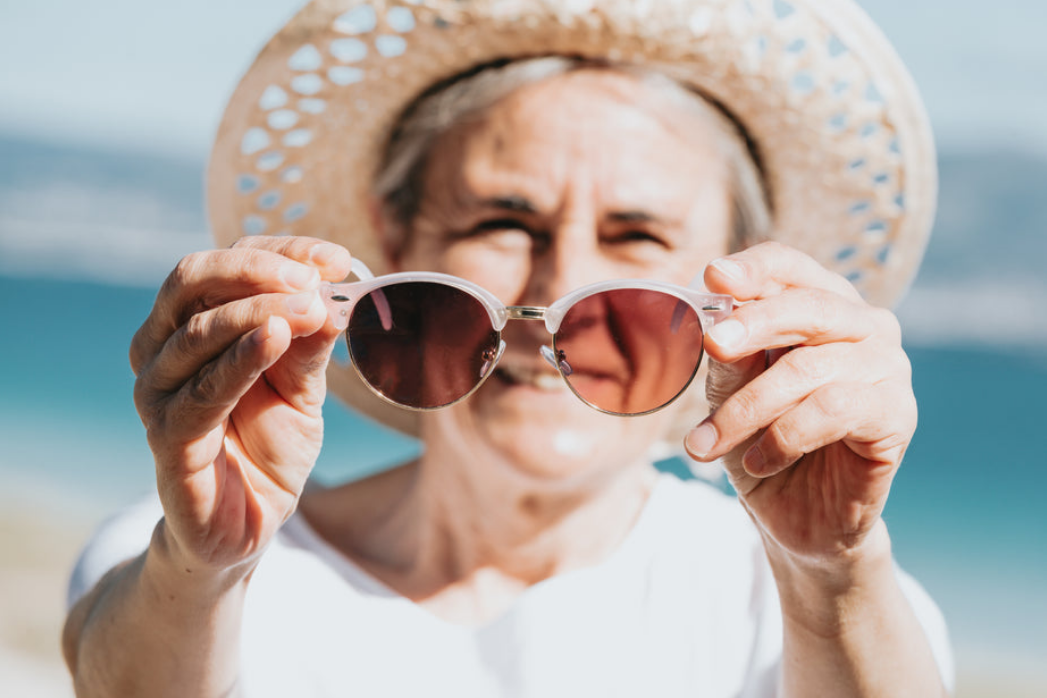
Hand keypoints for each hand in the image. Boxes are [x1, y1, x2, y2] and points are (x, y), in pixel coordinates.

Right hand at [130, 236, 351, 575]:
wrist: (247, 523)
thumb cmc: (268, 446)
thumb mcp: (302, 388)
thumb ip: (311, 346)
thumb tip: (334, 298)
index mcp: (189, 325)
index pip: (224, 265)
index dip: (280, 253)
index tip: (337, 260)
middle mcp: (161, 350)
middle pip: (193, 280)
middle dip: (257, 270)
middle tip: (313, 280)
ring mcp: (158, 393)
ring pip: (198, 330)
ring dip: (259, 310)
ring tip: (311, 307)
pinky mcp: (168, 438)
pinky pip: (203, 389)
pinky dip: (240, 358)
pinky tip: (276, 337)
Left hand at [685, 242, 916, 567]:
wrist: (799, 519)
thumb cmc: (762, 442)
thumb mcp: (731, 393)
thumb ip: (731, 354)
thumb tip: (715, 318)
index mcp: (820, 305)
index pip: (790, 267)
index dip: (753, 268)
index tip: (713, 276)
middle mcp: (863, 326)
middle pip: (806, 306)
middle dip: (752, 324)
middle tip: (712, 344)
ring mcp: (888, 367)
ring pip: (809, 368)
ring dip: (748, 409)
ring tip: (708, 444)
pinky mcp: (897, 414)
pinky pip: (834, 409)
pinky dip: (784, 436)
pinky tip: (759, 461)